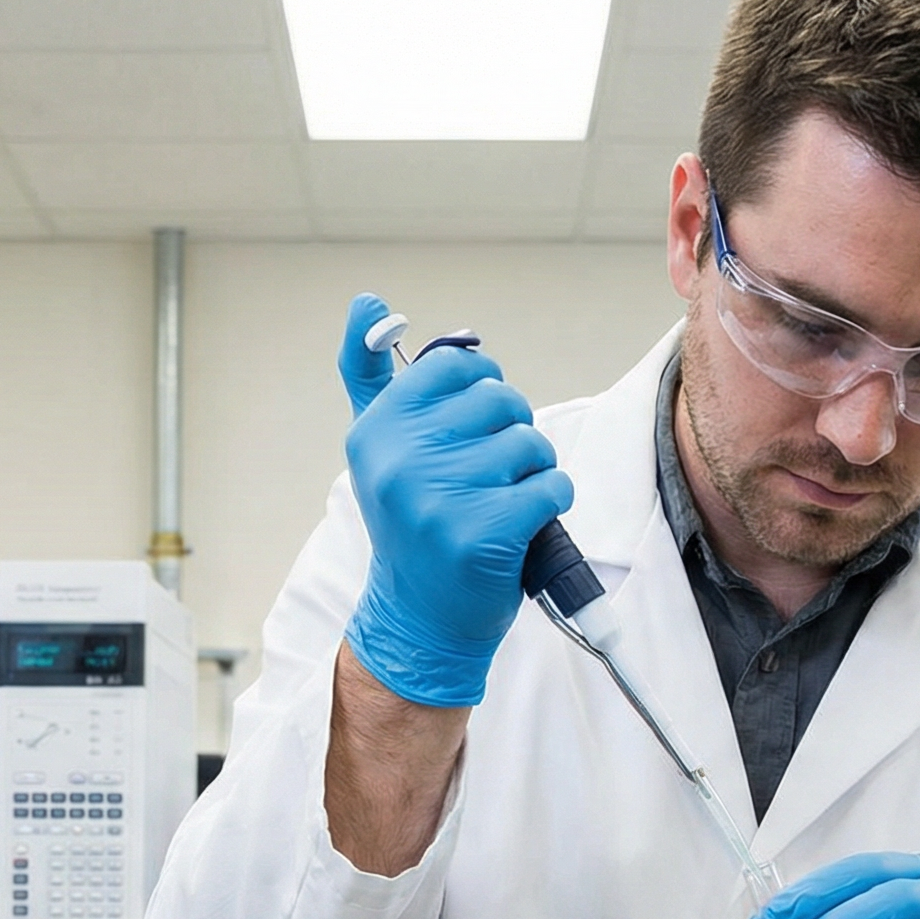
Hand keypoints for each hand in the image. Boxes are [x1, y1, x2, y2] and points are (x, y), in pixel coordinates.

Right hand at [335, 293, 571, 708]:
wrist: (420, 617)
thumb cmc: (410, 520)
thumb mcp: (378, 446)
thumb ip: (372, 372)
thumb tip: (367, 301)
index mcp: (375, 430)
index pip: (455, 367)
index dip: (481, 392)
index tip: (470, 429)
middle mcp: (398, 460)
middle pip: (499, 399)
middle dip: (511, 432)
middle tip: (490, 472)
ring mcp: (439, 498)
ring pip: (530, 443)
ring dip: (533, 470)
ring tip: (505, 499)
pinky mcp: (482, 533)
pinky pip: (552, 485)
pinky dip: (552, 501)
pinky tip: (524, 523)